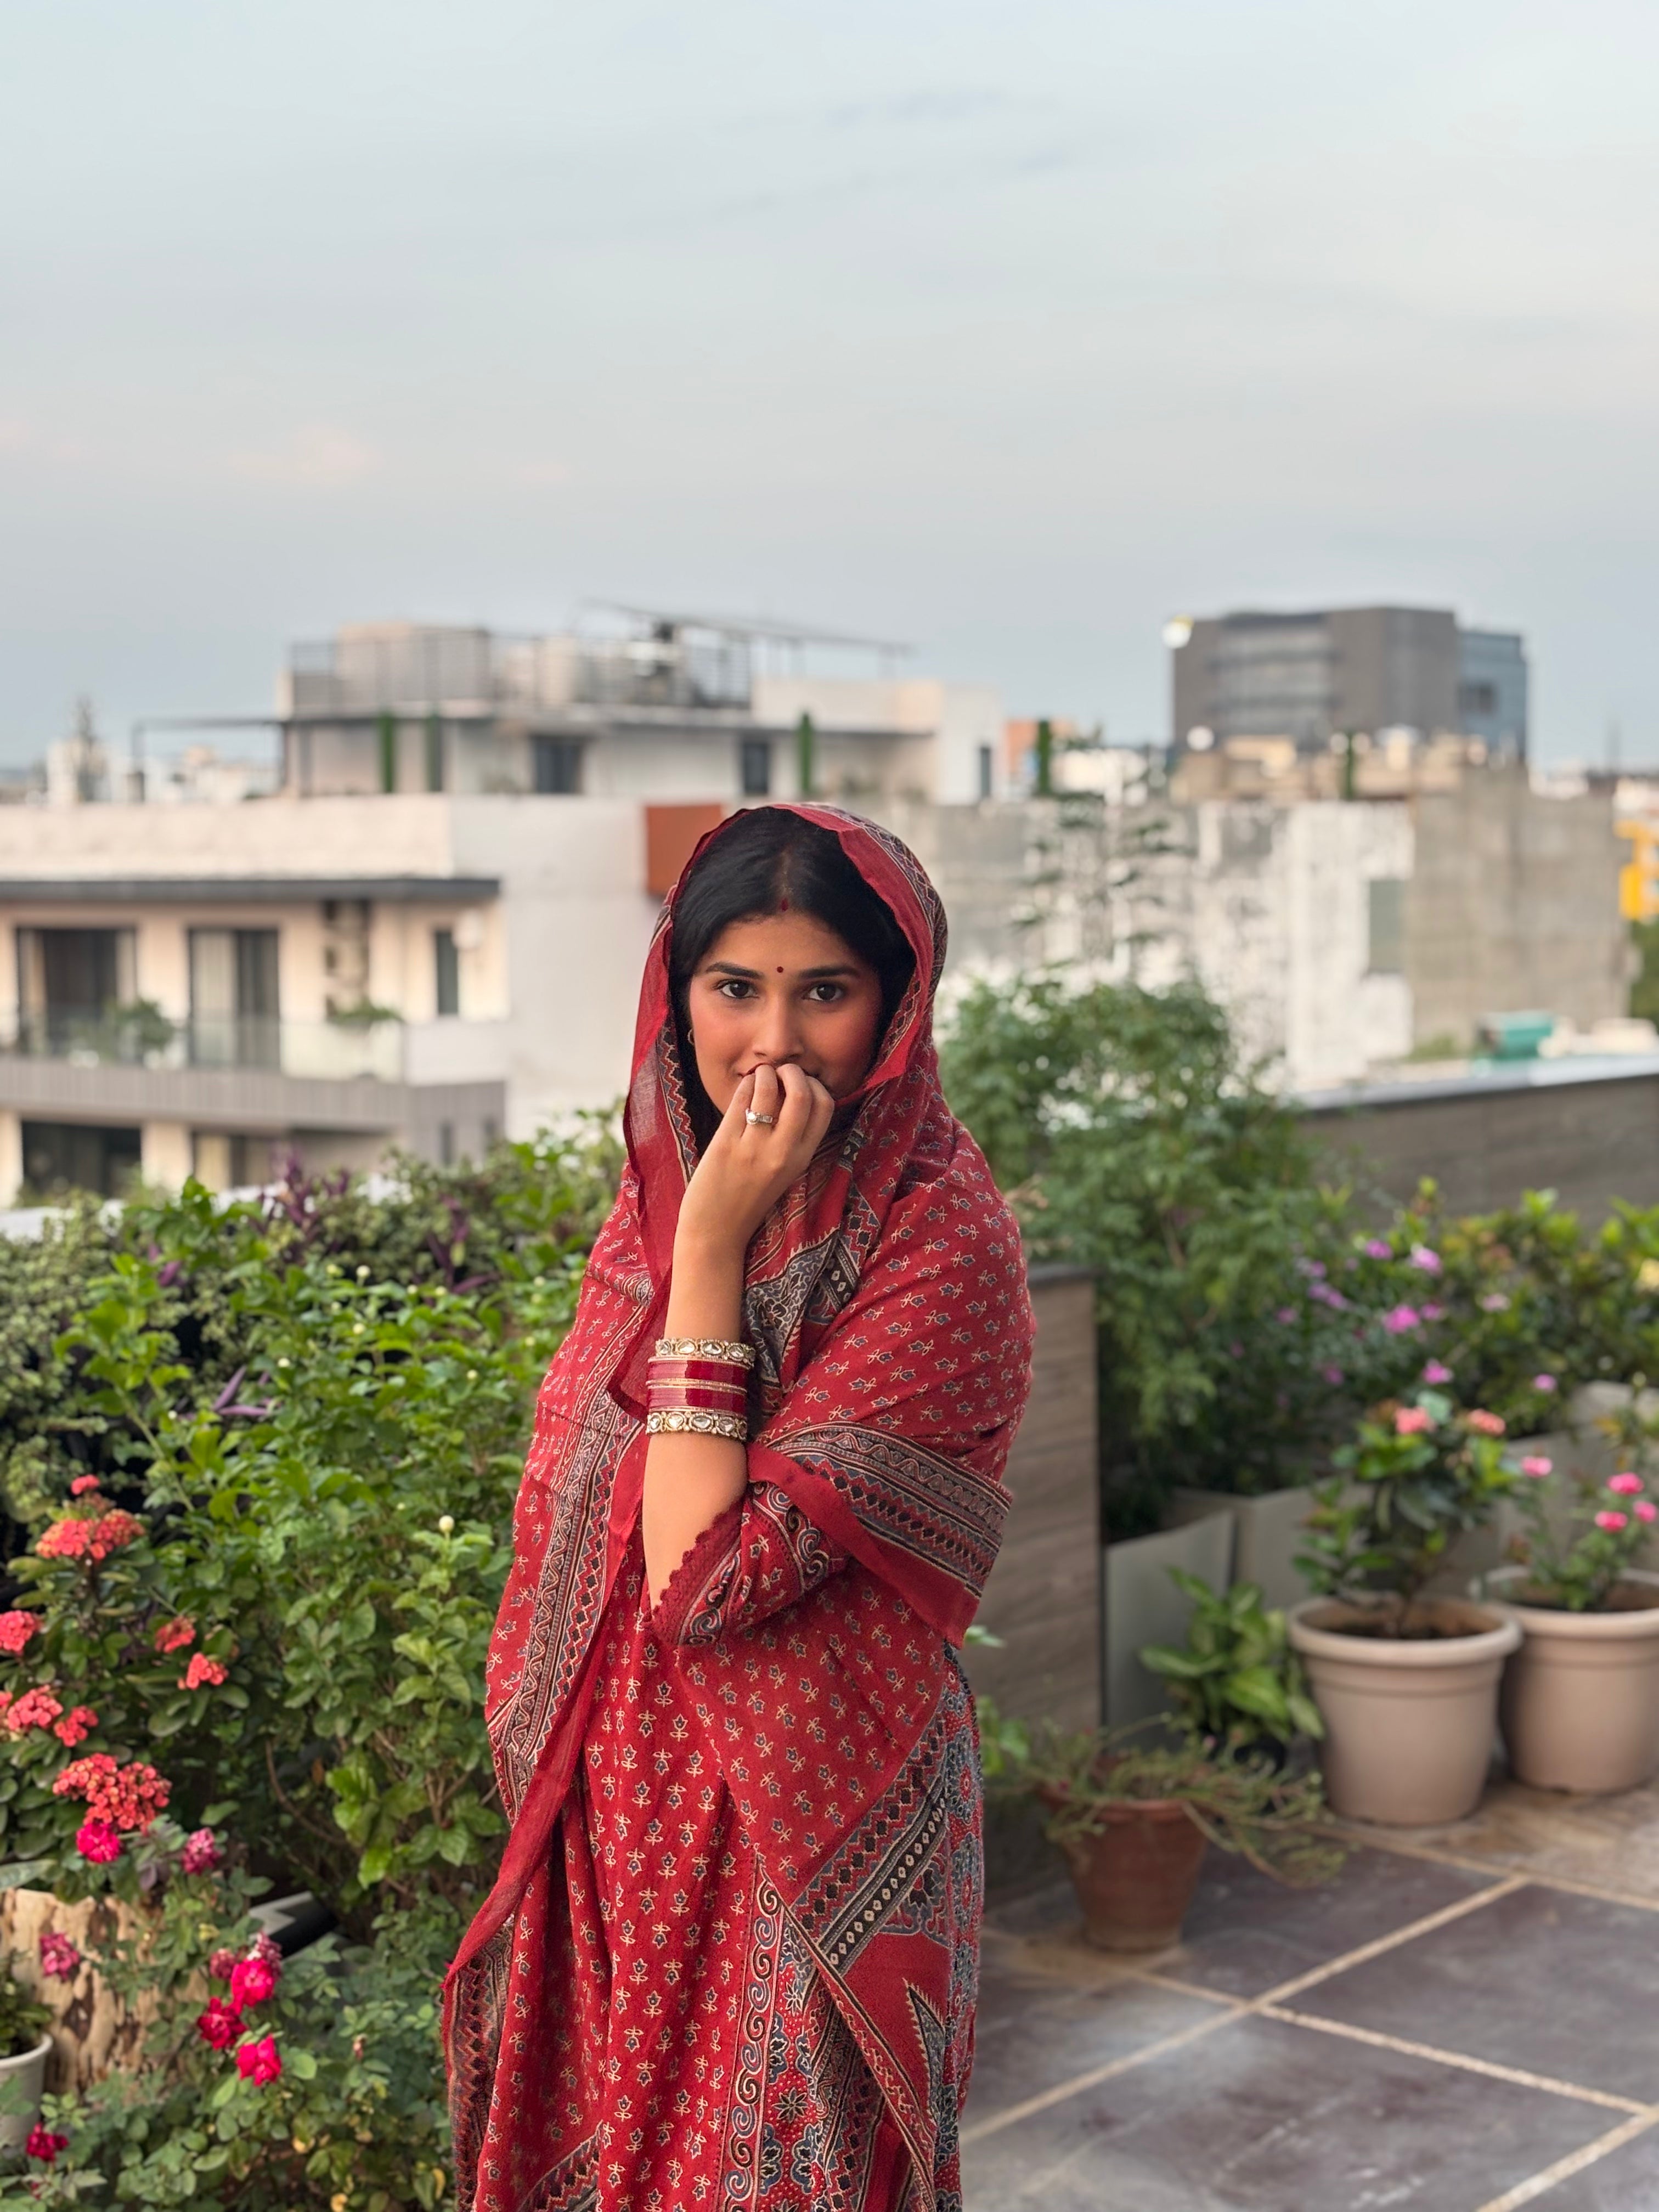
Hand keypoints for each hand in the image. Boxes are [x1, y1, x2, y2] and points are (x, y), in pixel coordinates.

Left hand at [677, 1063, 834, 1258]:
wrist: (716, 1232)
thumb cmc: (748, 1199)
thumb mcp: (784, 1171)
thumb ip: (793, 1140)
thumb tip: (793, 1093)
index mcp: (802, 1158)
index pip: (825, 1107)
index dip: (815, 1085)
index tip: (800, 1083)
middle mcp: (783, 1152)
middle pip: (803, 1094)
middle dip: (794, 1071)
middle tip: (782, 1071)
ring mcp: (754, 1148)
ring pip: (769, 1090)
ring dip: (766, 1073)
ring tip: (760, 1075)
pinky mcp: (726, 1144)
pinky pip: (741, 1100)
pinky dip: (745, 1084)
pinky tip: (744, 1087)